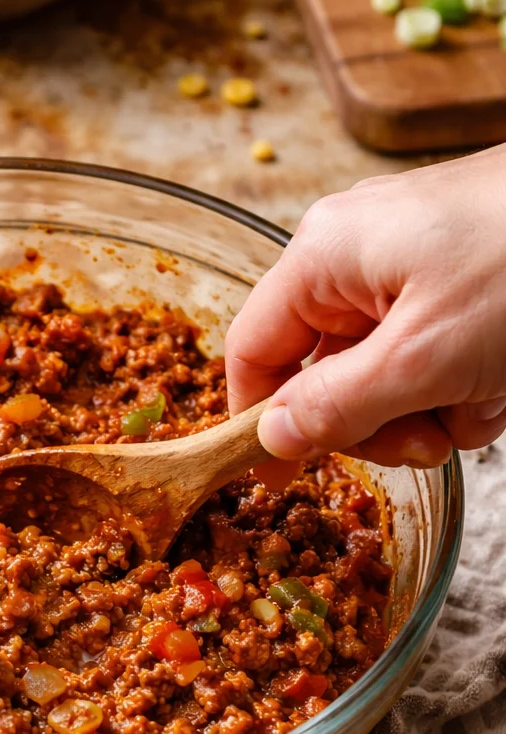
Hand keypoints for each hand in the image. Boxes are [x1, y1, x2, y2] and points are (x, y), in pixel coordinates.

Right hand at [226, 143, 505, 466]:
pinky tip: (503, 379)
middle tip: (425, 442)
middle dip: (375, 421)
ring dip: (431, 410)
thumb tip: (270, 438)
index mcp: (325, 254)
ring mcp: (413, 265)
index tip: (279, 480)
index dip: (257, 419)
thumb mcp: (424, 359)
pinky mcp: (461, 279)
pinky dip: (467, 384)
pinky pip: (433, 355)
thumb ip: (336, 407)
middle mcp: (358, 253)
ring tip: (481, 399)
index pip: (252, 349)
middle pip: (323, 371)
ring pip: (384, 374)